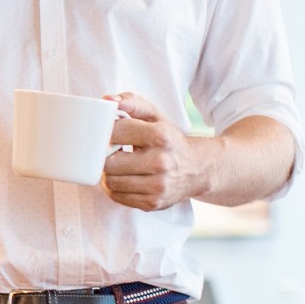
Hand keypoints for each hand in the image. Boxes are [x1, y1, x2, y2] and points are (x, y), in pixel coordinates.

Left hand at [101, 92, 211, 211]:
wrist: (198, 169)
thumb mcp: (155, 116)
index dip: (106, 133)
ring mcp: (158, 185)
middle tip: (113, 153)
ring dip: (109, 174)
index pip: (115, 133)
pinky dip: (115, 188)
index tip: (111, 135)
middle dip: (106, 157)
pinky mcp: (153, 203)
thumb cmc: (169, 140)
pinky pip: (117, 197)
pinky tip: (125, 179)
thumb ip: (132, 102)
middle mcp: (161, 161)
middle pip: (108, 162)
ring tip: (118, 166)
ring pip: (110, 181)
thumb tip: (107, 100)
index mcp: (161, 135)